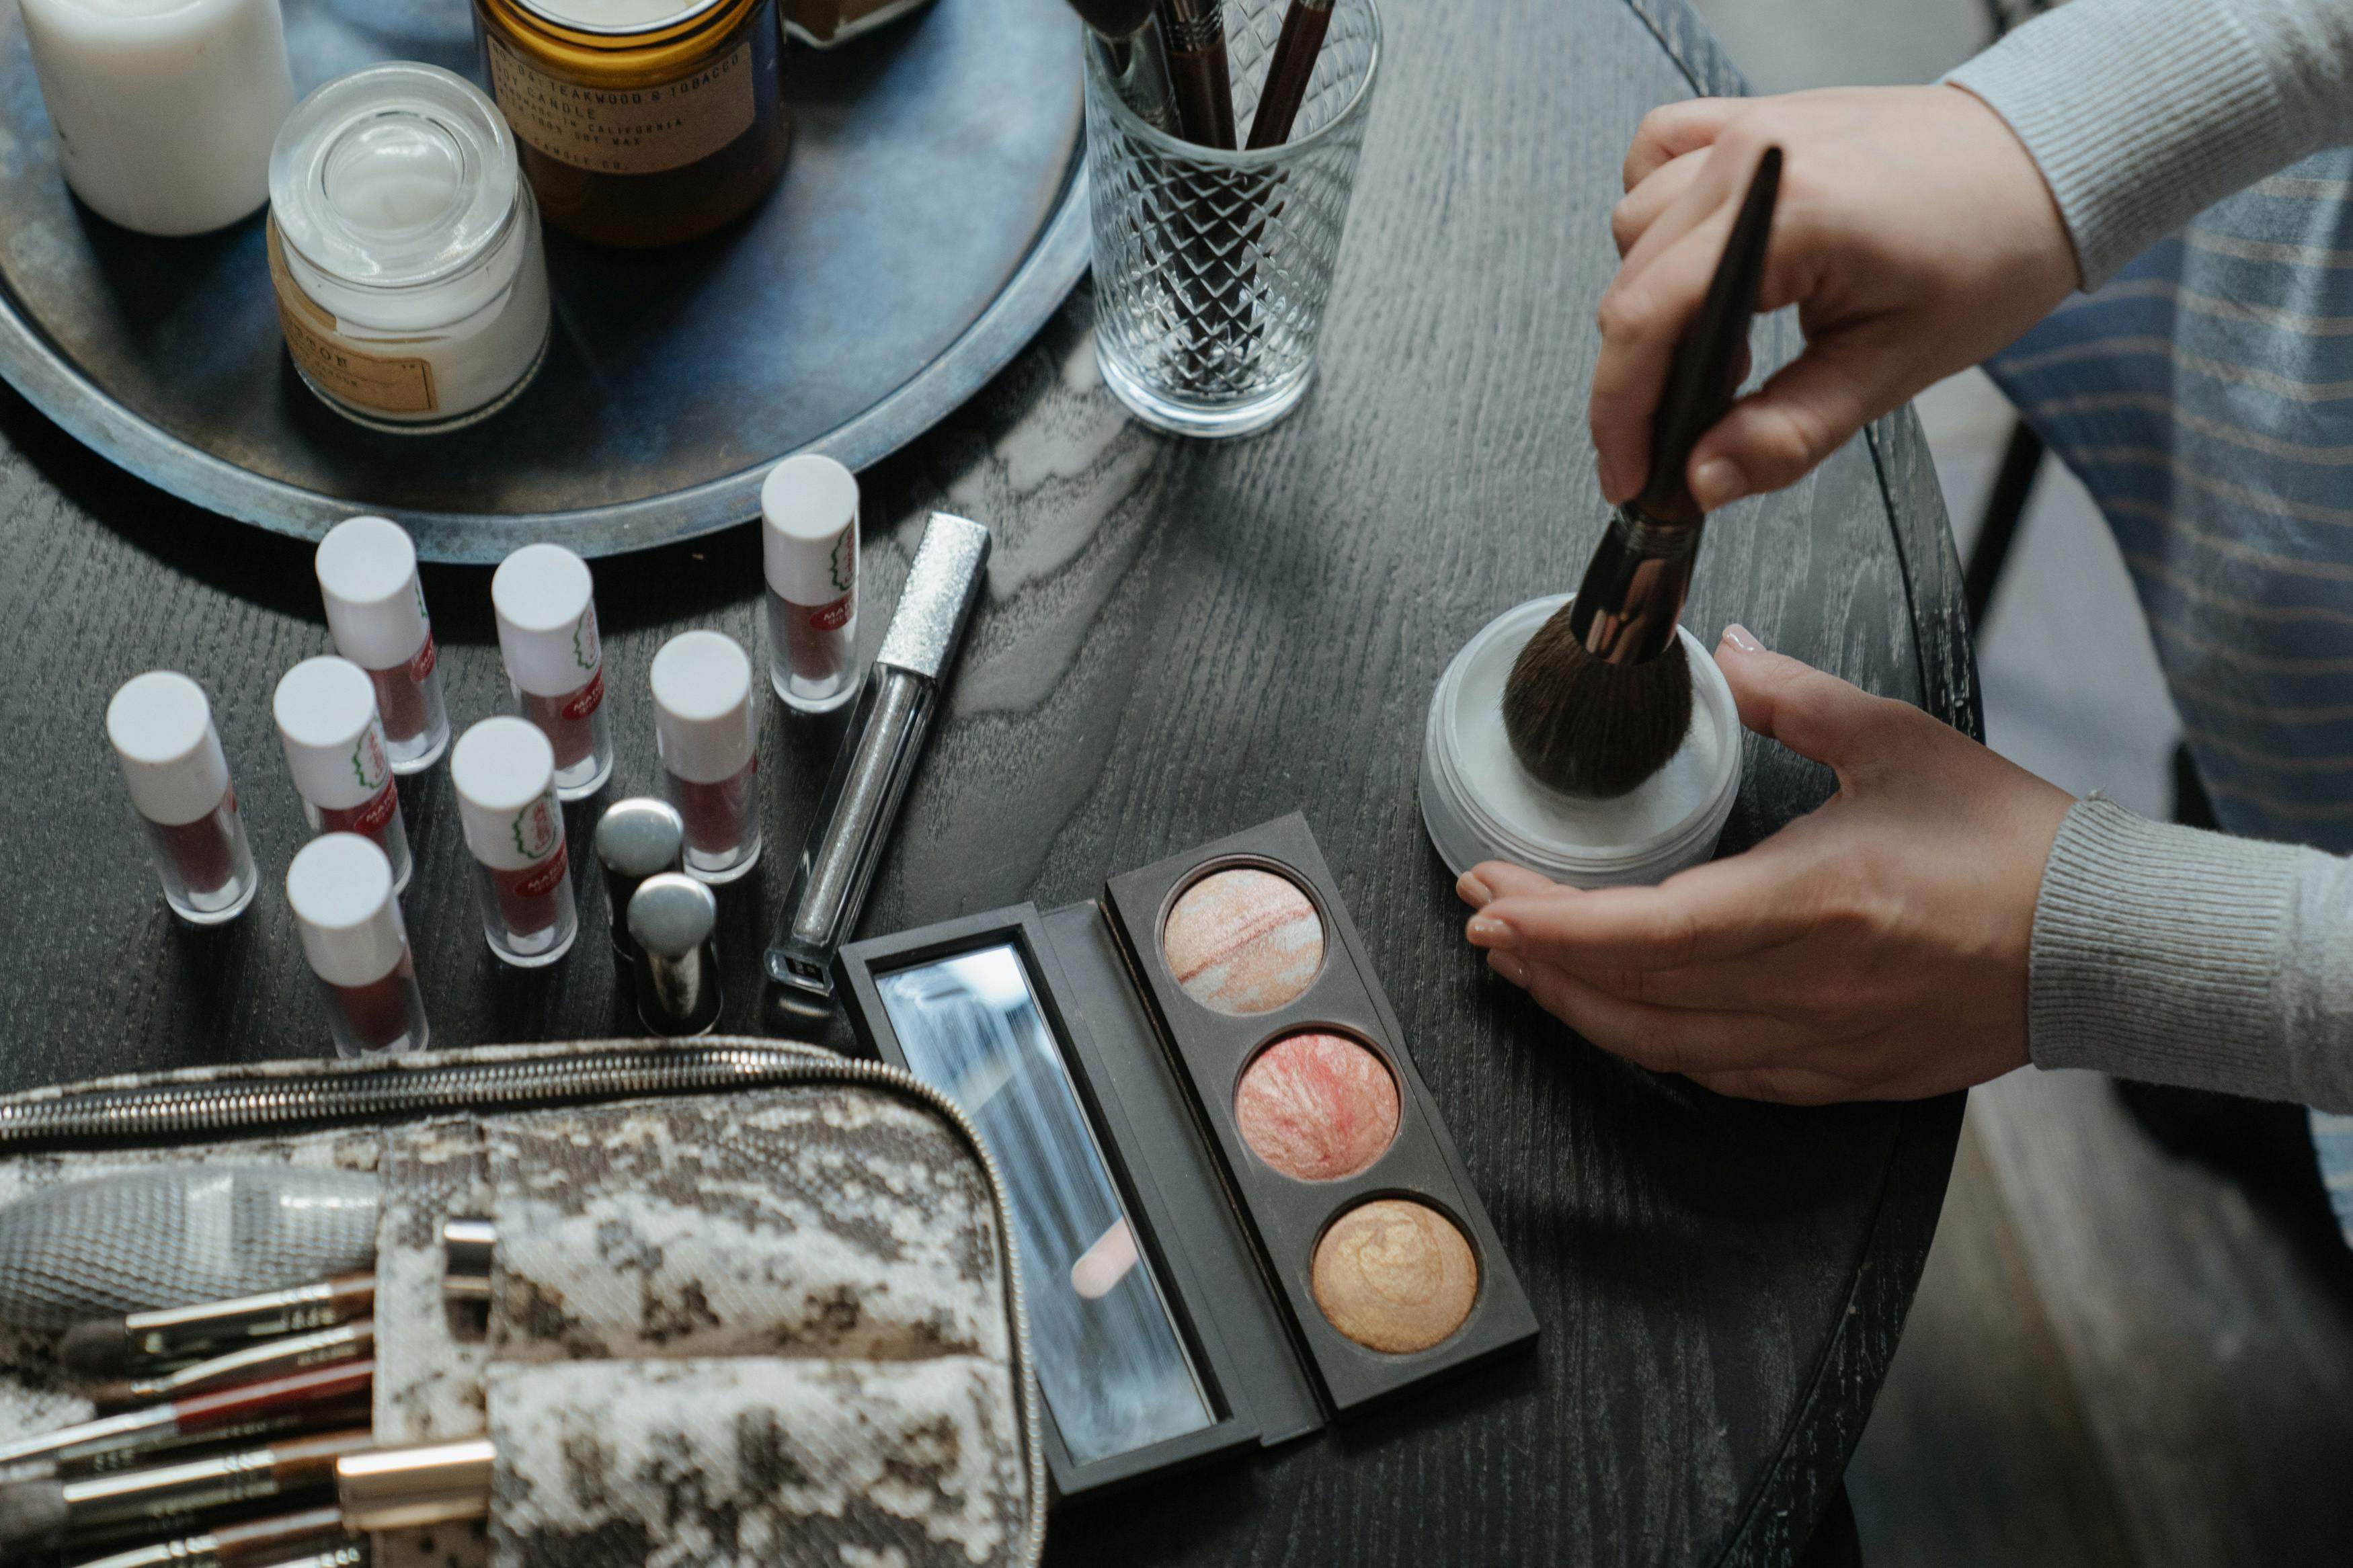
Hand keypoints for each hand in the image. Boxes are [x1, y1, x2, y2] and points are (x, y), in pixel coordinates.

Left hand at [1459, 626, 2073, 1103]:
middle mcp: (1802, 989)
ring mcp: (1820, 1045)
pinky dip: (1657, 1046)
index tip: (1487, 894)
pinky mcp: (1842, 1076)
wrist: (2105, 940)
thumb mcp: (1896, 740)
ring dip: (1583, 1009)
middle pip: (1631, 995)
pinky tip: (1623, 1019)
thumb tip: (1726, 652)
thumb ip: (1789, 697)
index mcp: (1808, 904)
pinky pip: (1722, 1076)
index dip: (1550, 923)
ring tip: (1527, 967)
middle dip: (1541, 959)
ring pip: (1664, 1048)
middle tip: (1485, 918)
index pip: (1641, 931)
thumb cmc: (2012, 845)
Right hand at [1592, 85, 2074, 510]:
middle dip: (1635, 378)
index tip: (1628, 473)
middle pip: (1630, 282)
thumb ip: (1787, 433)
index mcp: (1795, 213)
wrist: (2043, 167)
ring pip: (1632, 225)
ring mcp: (1748, 127)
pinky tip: (1696, 260)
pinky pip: (1655, 154)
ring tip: (1718, 350)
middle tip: (1677, 439)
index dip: (1619, 411)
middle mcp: (1756, 157)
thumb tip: (1701, 482)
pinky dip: (1654, 216)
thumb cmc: (1993, 251)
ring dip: (1651, 300)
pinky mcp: (1752, 117)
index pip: (1649, 318)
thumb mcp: (1893, 368)